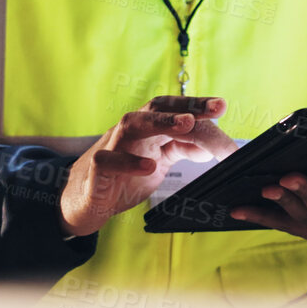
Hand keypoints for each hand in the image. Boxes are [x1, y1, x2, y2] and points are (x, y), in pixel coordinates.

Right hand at [60, 96, 235, 236]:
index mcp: (147, 129)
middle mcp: (130, 131)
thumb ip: (179, 149)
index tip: (222, 106)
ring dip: (161, 122)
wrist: (84, 201)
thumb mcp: (157, 162)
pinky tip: (150, 166)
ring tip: (187, 124)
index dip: (197, 106)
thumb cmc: (121, 178)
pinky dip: (129, 161)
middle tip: (216, 108)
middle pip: (157, 108)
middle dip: (187, 106)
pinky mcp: (96, 170)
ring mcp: (111, 147)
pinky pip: (109, 160)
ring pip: (132, 124)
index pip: (173, 109)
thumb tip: (208, 146)